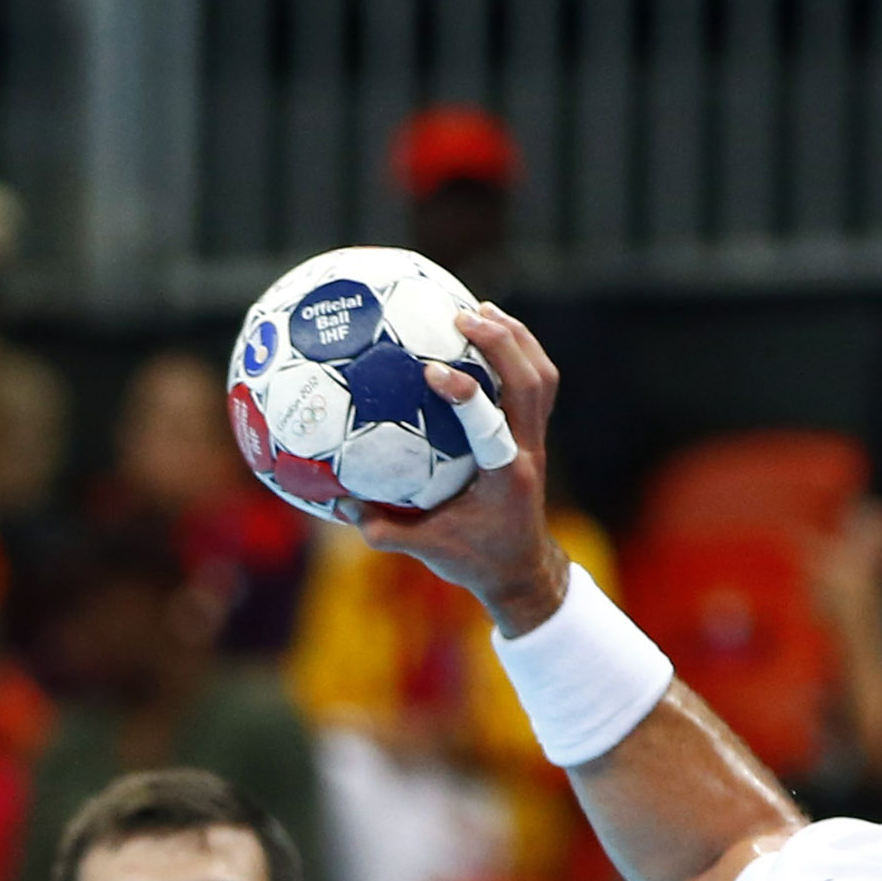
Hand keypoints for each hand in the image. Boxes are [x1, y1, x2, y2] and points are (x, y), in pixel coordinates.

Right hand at [352, 306, 573, 636]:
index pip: (491, 429)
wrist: (523, 570)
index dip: (467, 395)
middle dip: (501, 344)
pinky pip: (537, 382)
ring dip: (517, 339)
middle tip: (462, 317)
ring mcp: (536, 441)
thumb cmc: (475, 561)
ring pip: (542, 377)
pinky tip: (491, 332)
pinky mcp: (535, 434)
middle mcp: (527, 452)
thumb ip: (384, 530)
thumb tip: (339, 503)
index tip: (433, 369)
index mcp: (503, 478)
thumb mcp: (427, 551)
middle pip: (531, 385)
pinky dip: (520, 351)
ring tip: (481, 310)